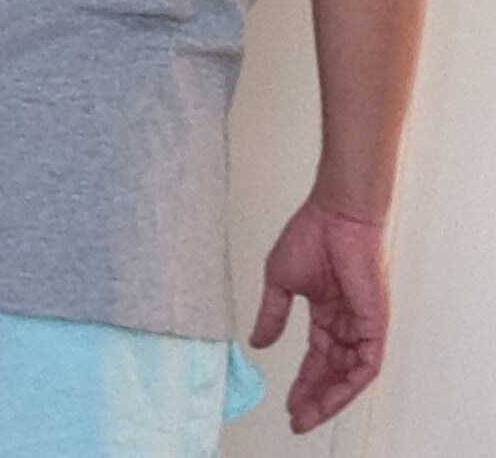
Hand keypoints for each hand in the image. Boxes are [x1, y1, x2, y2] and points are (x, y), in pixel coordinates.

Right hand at [249, 194, 389, 434]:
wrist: (335, 213)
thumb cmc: (311, 233)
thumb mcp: (280, 281)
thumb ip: (272, 315)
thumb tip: (258, 344)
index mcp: (326, 312)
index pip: (316, 358)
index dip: (302, 383)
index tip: (287, 404)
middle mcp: (347, 323)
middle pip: (333, 372)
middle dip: (315, 398)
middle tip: (297, 419)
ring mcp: (362, 324)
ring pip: (350, 374)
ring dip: (330, 398)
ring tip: (309, 414)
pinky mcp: (374, 322)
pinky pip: (367, 364)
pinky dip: (350, 385)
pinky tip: (331, 397)